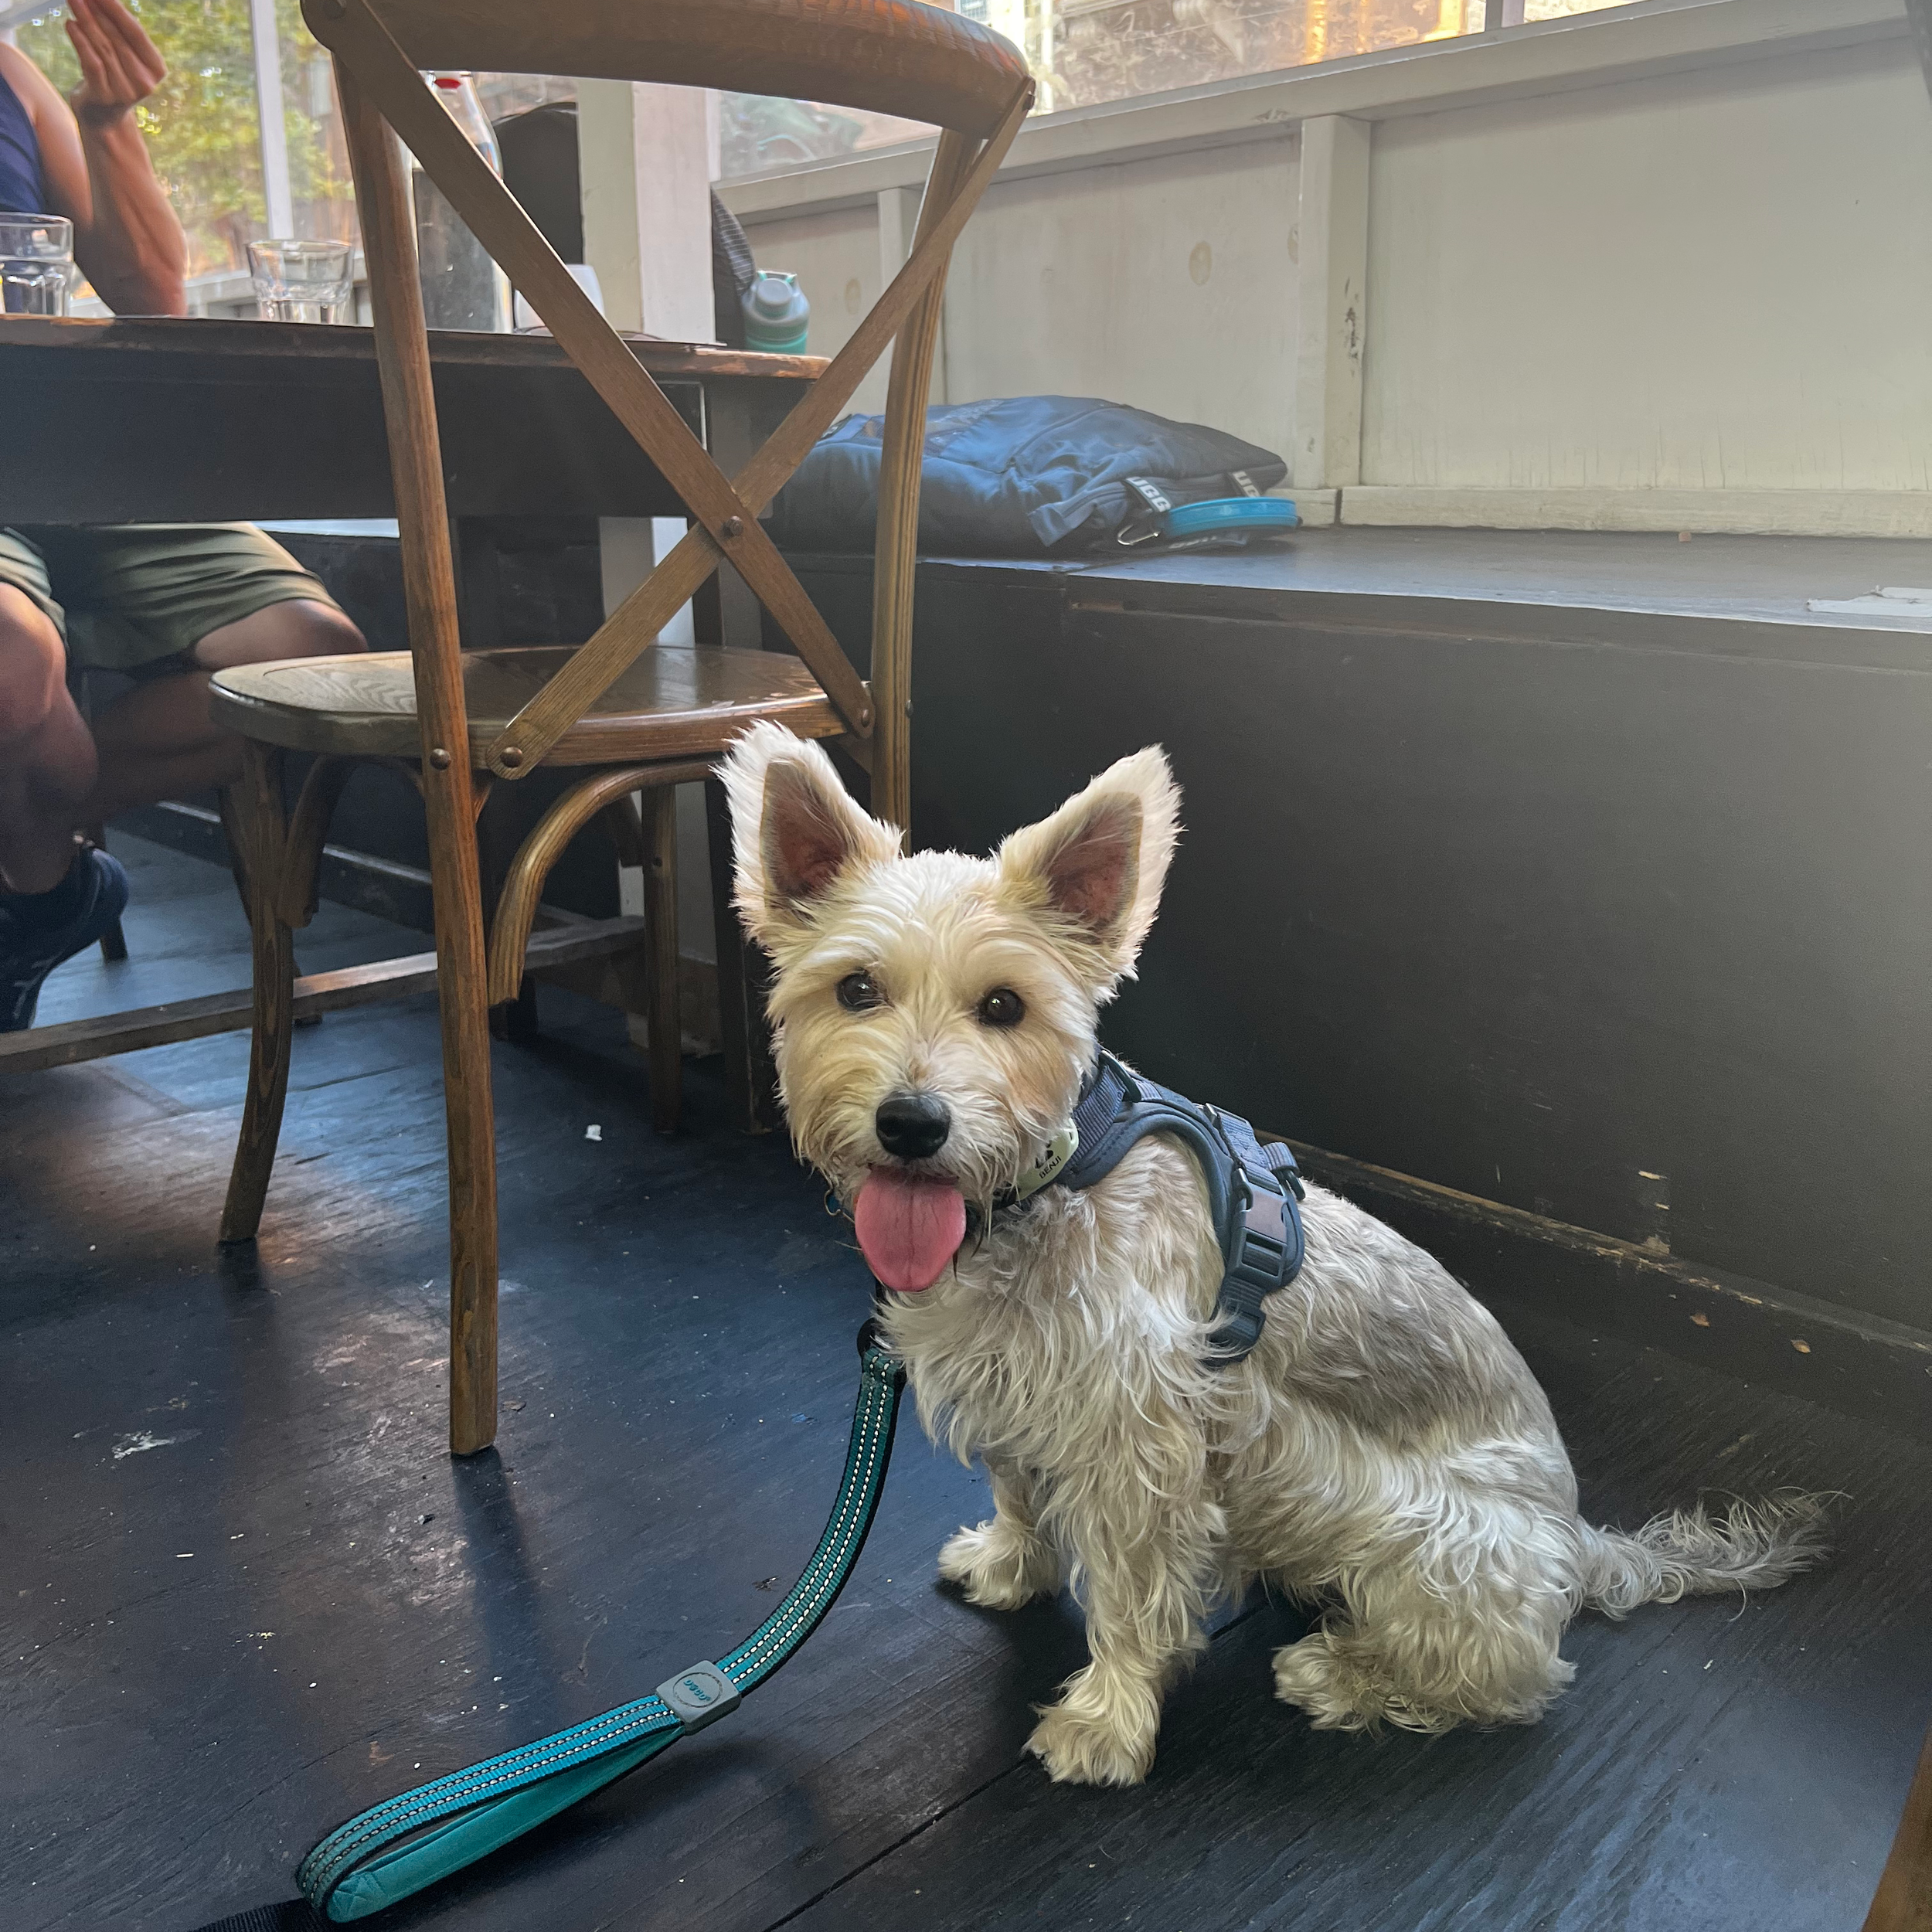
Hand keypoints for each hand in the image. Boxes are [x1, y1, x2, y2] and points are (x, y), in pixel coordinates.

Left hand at [65, 0, 165, 126]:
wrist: (103, 116)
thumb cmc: (113, 77)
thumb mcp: (123, 55)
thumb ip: (118, 32)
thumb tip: (100, 1)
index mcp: (156, 69)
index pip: (135, 32)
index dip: (116, 9)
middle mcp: (145, 82)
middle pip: (117, 38)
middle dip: (97, 11)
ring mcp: (125, 92)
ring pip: (103, 48)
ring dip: (85, 21)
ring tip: (74, 1)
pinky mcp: (105, 97)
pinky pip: (91, 63)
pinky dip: (80, 42)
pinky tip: (70, 24)